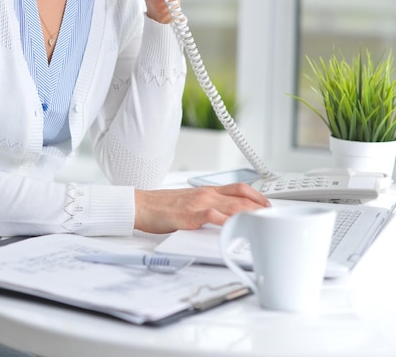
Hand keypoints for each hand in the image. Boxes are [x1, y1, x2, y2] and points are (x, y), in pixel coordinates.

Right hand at [134, 184, 270, 233]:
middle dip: (259, 206)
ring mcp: (199, 203)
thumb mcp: (190, 201)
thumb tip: (223, 216)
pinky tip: (235, 227)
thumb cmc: (163, 206)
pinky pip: (212, 216)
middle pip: (240, 197)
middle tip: (272, 216)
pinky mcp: (190, 215)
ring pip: (231, 205)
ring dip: (250, 213)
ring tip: (263, 221)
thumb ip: (207, 206)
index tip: (268, 205)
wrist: (142, 205)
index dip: (256, 195)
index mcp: (207, 191)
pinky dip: (226, 221)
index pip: (238, 188)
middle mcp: (206, 194)